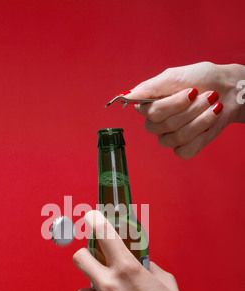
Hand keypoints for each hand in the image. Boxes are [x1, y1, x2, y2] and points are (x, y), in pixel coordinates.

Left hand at [73, 210, 193, 290]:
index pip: (104, 234)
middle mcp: (109, 285)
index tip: (90, 217)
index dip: (94, 221)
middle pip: (79, 258)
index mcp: (127, 268)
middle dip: (85, 258)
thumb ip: (145, 267)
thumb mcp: (163, 280)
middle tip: (93, 264)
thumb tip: (137, 262)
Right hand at [124, 62, 244, 157]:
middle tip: (206, 95)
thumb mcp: (174, 76)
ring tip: (212, 104)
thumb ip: (148, 87)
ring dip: (200, 120)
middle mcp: (158, 123)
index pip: (151, 113)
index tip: (192, 91)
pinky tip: (210, 121)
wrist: (228, 89)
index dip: (173, 104)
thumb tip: (125, 96)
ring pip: (177, 137)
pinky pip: (185, 150)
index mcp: (151, 106)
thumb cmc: (202, 79)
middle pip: (165, 126)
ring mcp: (170, 138)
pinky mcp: (184, 148)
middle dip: (191, 110)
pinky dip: (202, 136)